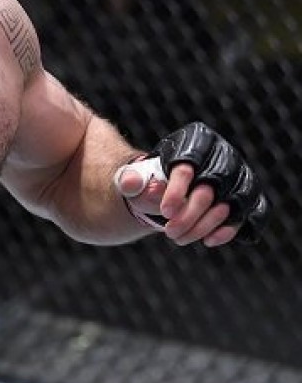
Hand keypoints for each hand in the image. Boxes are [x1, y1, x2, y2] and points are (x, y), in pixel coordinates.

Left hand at [115, 122, 268, 245]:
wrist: (169, 187)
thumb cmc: (151, 179)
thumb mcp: (135, 177)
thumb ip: (131, 180)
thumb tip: (130, 184)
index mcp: (193, 141)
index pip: (187, 168)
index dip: (177, 192)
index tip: (165, 213)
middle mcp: (222, 154)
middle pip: (211, 188)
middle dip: (189, 216)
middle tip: (169, 232)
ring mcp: (239, 175)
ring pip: (232, 204)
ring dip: (206, 226)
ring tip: (179, 238)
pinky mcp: (248, 196)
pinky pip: (251, 214)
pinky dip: (232, 229)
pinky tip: (209, 241)